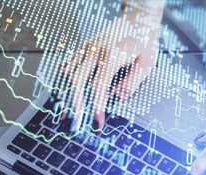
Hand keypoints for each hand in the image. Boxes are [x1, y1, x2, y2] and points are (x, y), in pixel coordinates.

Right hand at [57, 1, 162, 129]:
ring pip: (66, 73)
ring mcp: (86, 48)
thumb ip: (132, 81)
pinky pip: (65, 66)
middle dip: (74, 106)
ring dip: (63, 96)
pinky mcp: (82, 48)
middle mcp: (95, 50)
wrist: (137, 19)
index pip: (98, 87)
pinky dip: (60, 82)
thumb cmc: (143, 41)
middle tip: (75, 125)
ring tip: (62, 114)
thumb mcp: (146, 62)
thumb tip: (117, 98)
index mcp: (112, 55)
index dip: (96, 107)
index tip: (98, 122)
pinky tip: (60, 96)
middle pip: (76, 82)